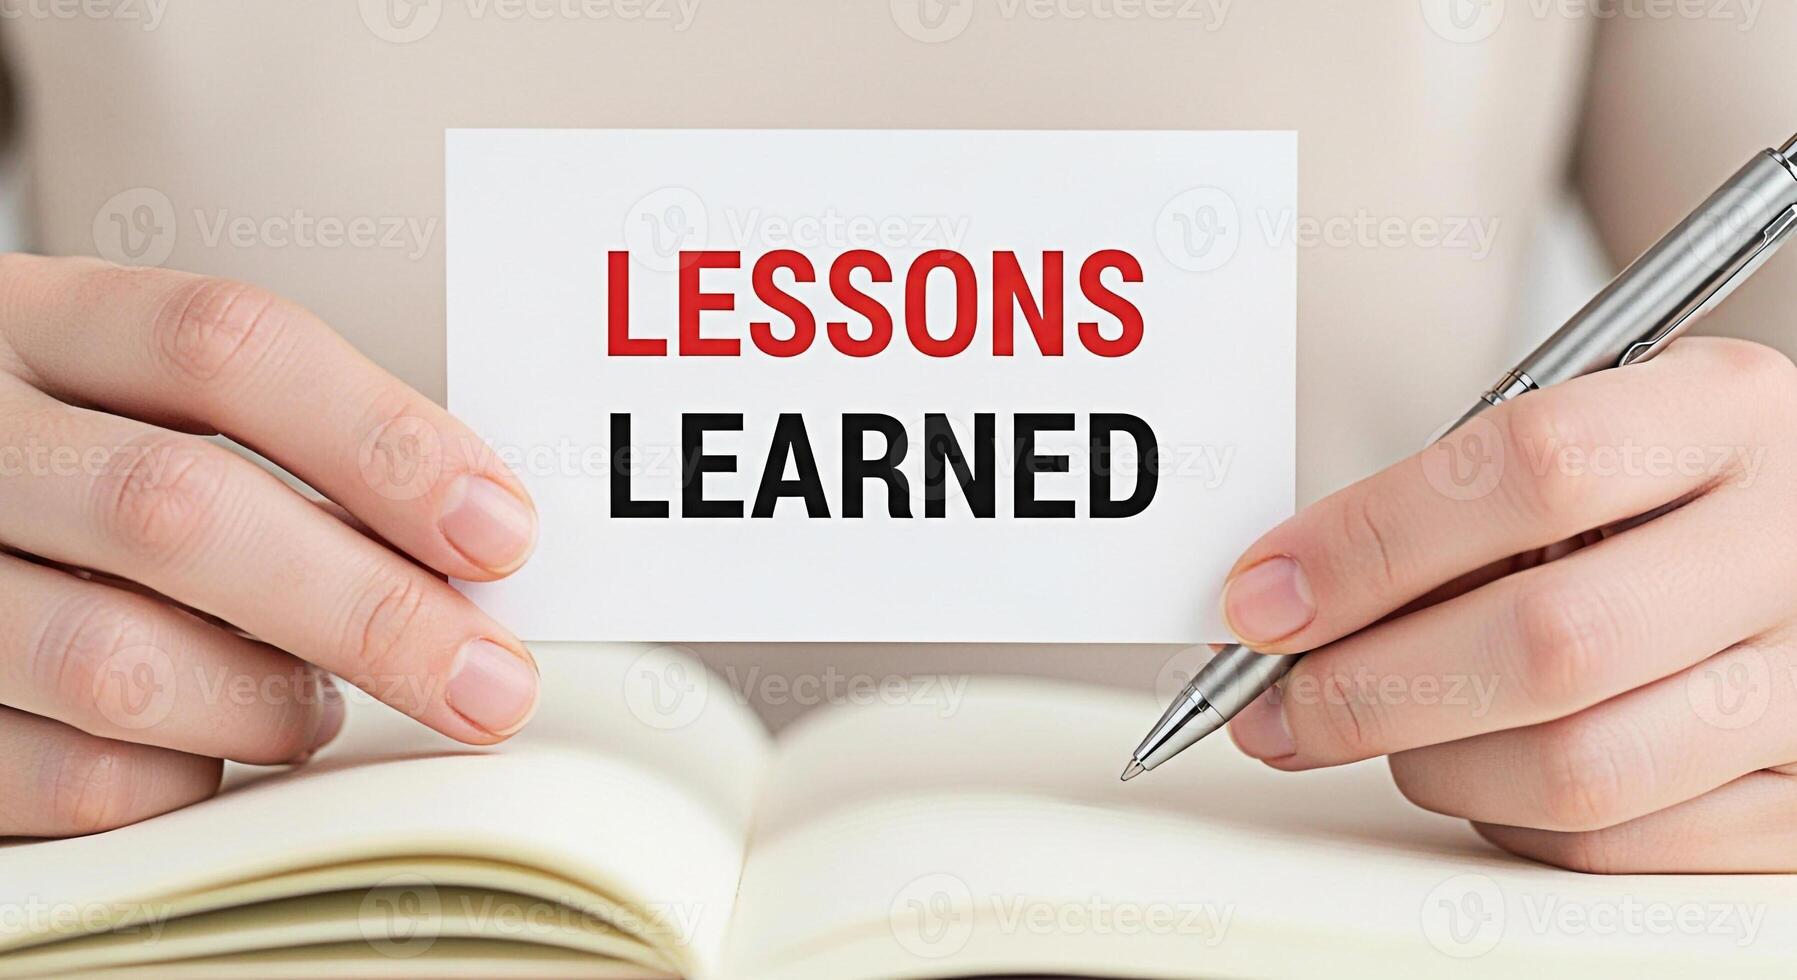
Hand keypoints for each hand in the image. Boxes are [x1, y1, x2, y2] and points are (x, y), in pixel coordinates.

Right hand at [0, 255, 540, 836]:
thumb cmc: (52, 464)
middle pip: (179, 512)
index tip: (498, 531)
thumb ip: (265, 445)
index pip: (223, 346)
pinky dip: (173, 779)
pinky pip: (68, 777)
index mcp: (34, 324)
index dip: (381, 441)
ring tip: (316, 710)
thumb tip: (463, 548)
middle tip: (488, 682)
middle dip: (369, 611)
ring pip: (116, 663)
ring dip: (267, 705)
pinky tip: (202, 752)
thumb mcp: (119, 398)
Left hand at [1220, 337, 1796, 871]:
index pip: (1533, 465)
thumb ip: (1453, 504)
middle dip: (1365, 688)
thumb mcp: (1586, 433)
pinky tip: (1480, 768)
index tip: (1264, 598)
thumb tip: (1284, 602)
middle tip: (1274, 704)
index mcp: (1730, 411)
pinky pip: (1615, 846)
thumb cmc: (1664, 487)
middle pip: (1549, 643)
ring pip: (1576, 770)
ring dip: (1429, 762)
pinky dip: (1507, 818)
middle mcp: (1792, 543)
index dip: (1369, 542)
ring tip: (1381, 731)